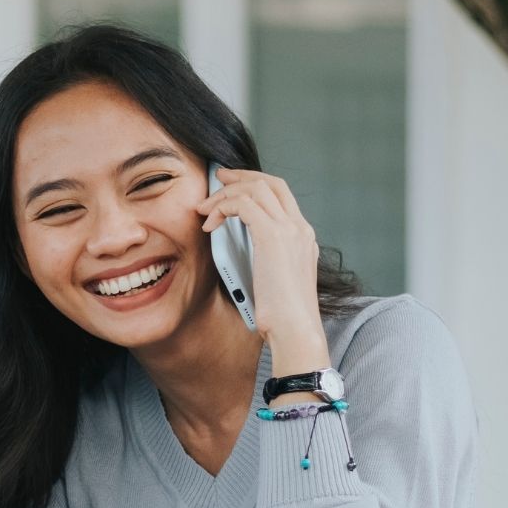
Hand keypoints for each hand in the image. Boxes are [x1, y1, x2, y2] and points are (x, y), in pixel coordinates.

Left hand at [196, 167, 328, 368]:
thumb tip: (241, 252)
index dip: (255, 183)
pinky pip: (243, 204)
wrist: (295, 331)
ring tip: (204, 209)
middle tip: (216, 179)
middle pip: (271, 182)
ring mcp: (290, 230)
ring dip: (224, 195)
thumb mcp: (276, 280)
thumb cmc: (282, 316)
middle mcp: (300, 228)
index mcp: (303, 236)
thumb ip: (266, 259)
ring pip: (255, 189)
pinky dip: (222, 208)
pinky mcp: (273, 237)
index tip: (231, 185)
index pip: (281, 194)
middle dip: (240, 176)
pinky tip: (210, 225)